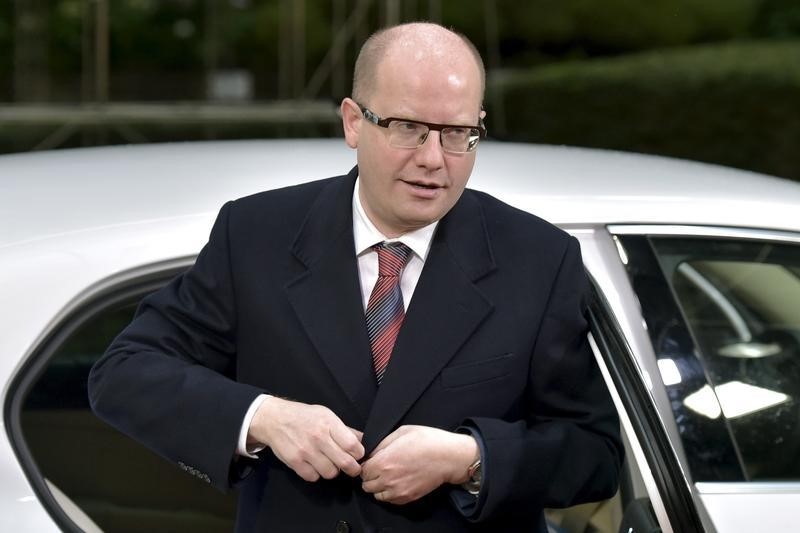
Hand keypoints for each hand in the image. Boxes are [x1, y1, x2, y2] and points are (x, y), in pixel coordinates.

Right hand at [248, 396, 363, 481]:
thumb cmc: (304, 416)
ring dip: (332, 471)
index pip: (353, 446)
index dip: (359, 454)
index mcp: (329, 424)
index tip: (357, 455)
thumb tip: (362, 441)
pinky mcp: (295, 462)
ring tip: (329, 463)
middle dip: (352, 468)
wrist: (275, 419)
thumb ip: (344, 430)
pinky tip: (314, 465)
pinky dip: (316, 474)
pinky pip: (314, 477)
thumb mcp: (327, 415)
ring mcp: (306, 451)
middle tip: (351, 467)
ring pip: (331, 473)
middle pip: (345, 463)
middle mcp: (319, 438)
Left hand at [360, 425, 477, 504]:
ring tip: (388, 476)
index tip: (373, 460)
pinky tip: (397, 482)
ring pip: (376, 495)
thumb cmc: (428, 441)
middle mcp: (387, 479)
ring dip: (379, 486)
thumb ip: (383, 443)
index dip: (366, 464)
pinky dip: (389, 493)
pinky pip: (389, 500)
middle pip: (366, 484)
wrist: (449, 457)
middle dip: (370, 476)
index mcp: (384, 461)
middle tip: (380, 468)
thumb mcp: (402, 432)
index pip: (362, 470)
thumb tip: (373, 451)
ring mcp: (398, 491)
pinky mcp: (407, 498)